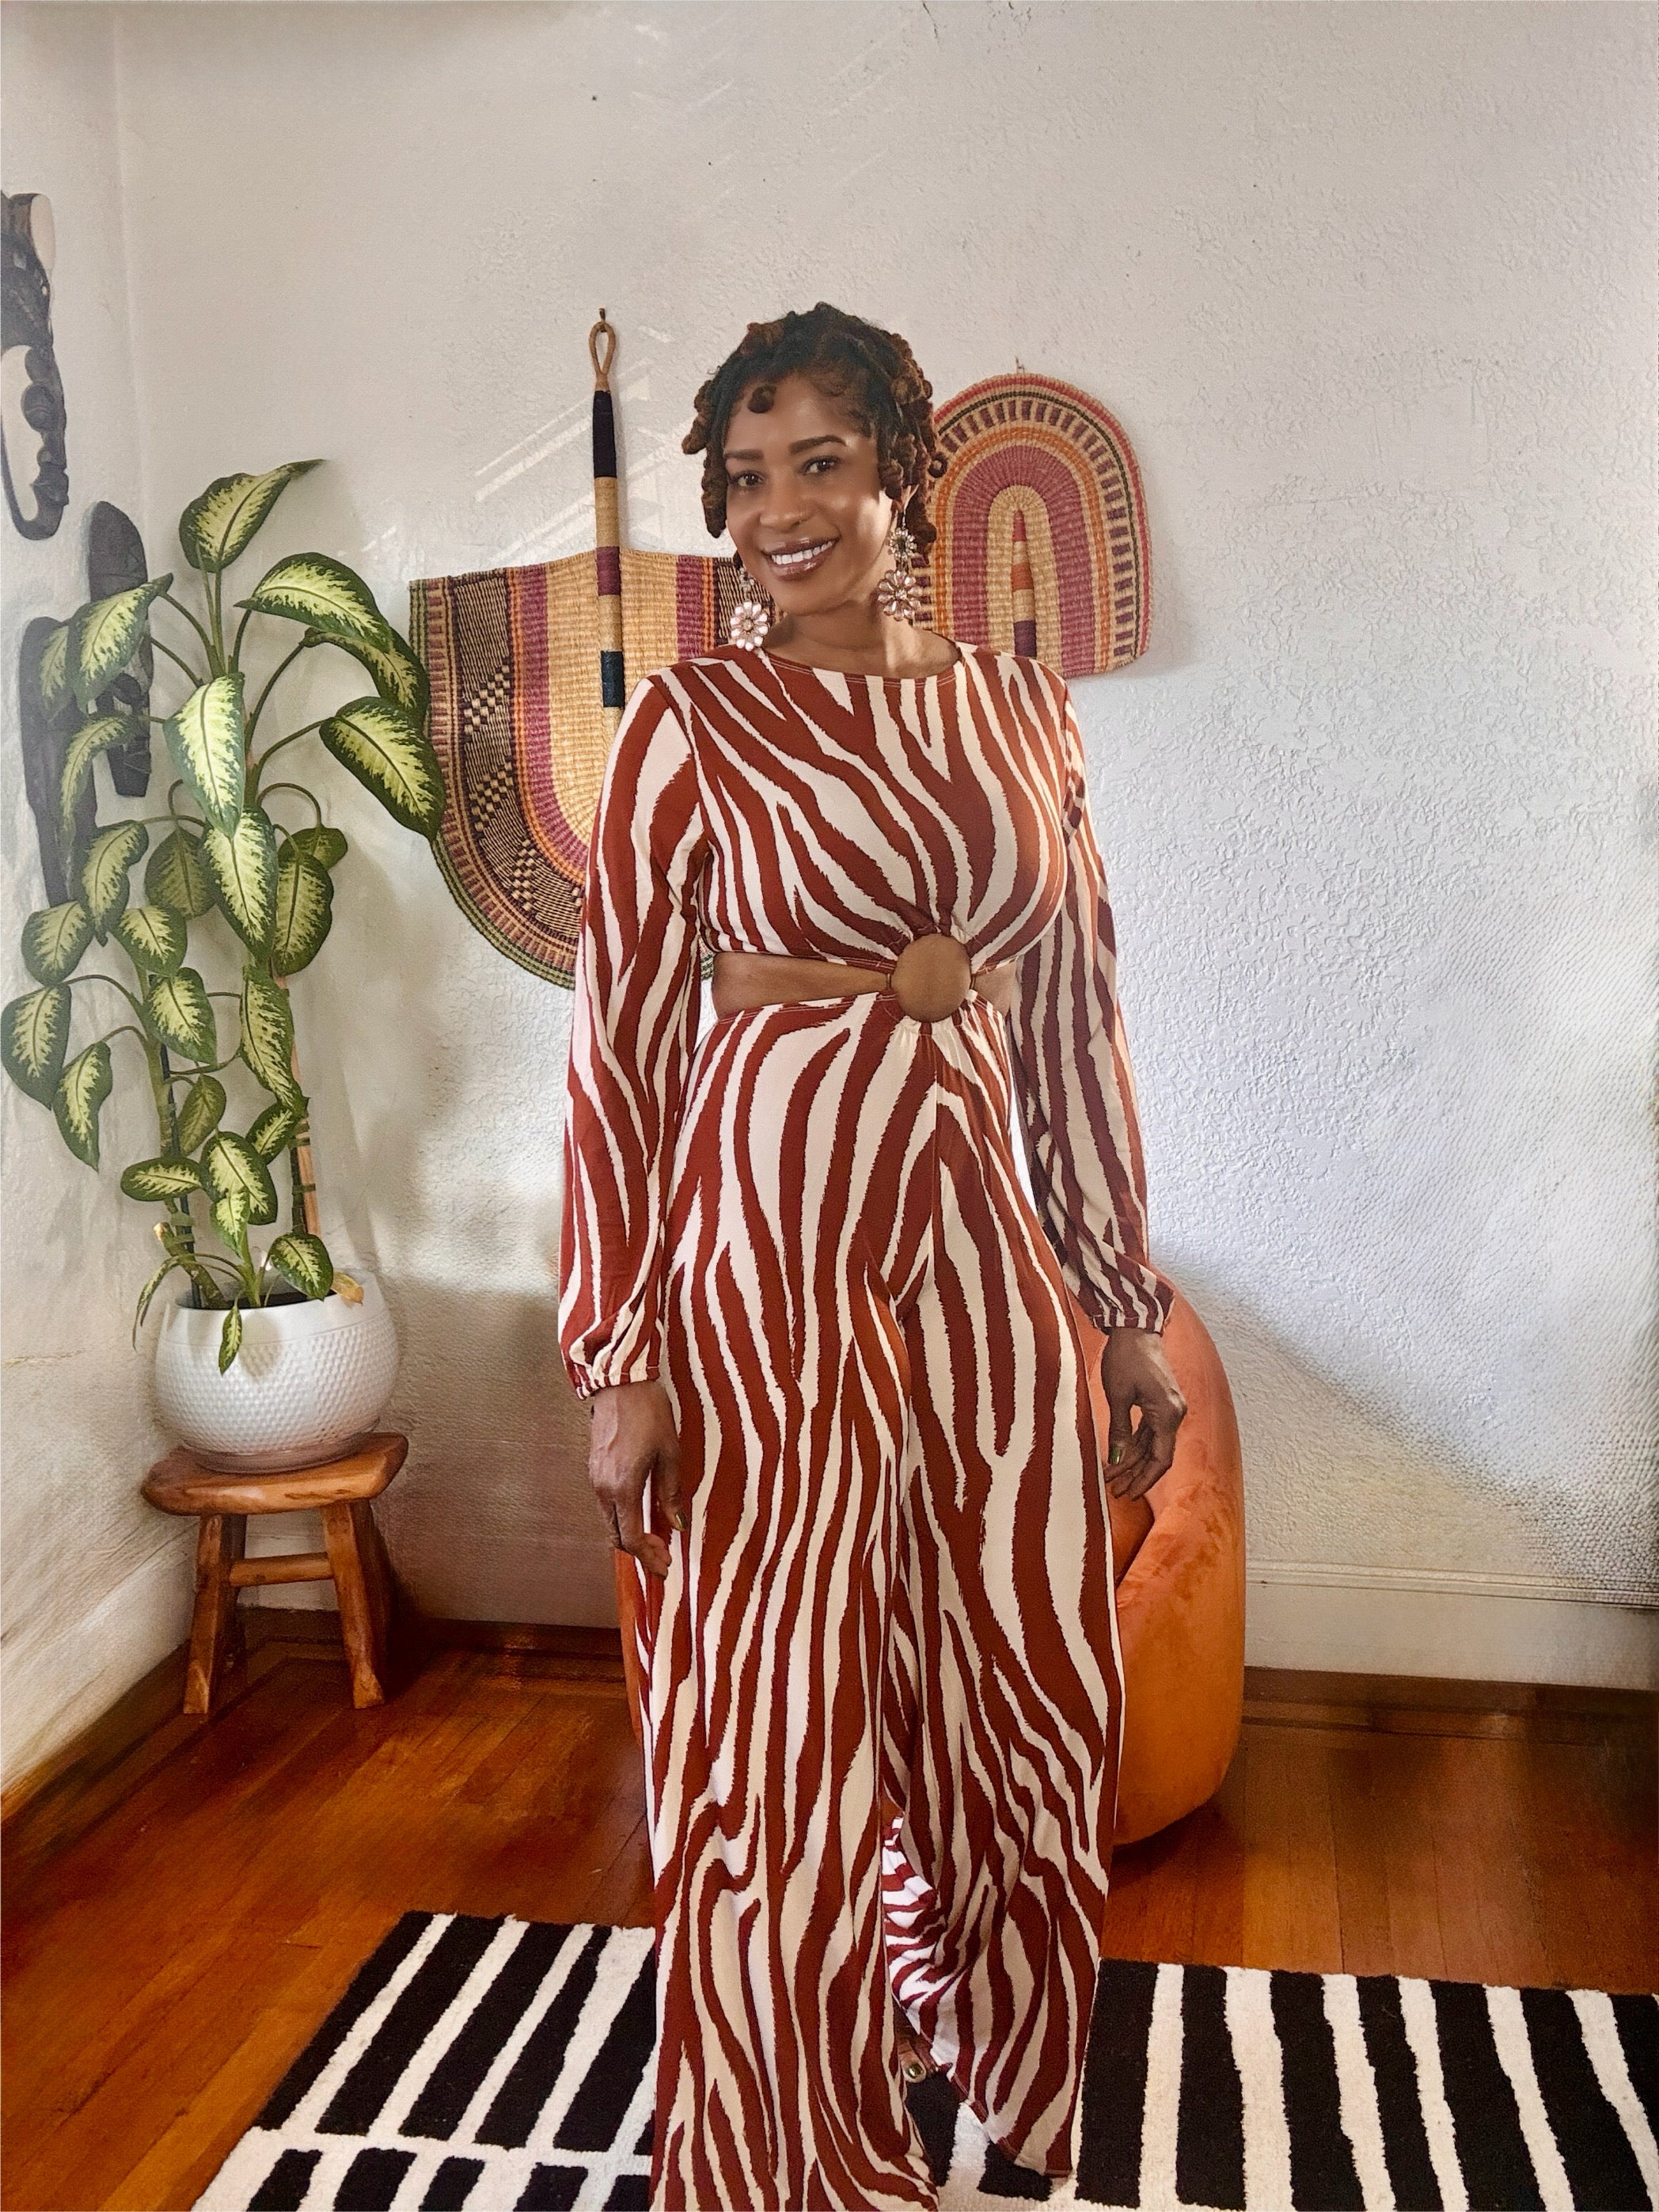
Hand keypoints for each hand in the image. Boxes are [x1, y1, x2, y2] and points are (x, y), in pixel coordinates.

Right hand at [587, 1378, 685, 1579]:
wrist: (621, 1383)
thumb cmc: (649, 1413)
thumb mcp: (670, 1453)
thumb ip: (671, 1491)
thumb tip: (677, 1524)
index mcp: (623, 1487)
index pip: (631, 1537)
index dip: (648, 1557)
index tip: (665, 1567)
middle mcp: (603, 1487)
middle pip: (616, 1535)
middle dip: (639, 1552)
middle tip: (662, 1558)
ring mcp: (595, 1478)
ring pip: (609, 1521)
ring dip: (630, 1535)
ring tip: (655, 1540)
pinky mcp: (594, 1468)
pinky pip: (606, 1504)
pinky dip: (622, 1517)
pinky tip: (641, 1515)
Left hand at [1101, 1328, 1186, 1500]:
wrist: (1135, 1329)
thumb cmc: (1126, 1358)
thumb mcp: (1117, 1395)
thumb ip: (1119, 1430)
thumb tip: (1117, 1461)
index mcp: (1167, 1414)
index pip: (1160, 1459)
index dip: (1145, 1480)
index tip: (1129, 1494)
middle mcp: (1174, 1414)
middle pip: (1157, 1455)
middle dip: (1136, 1474)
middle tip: (1115, 1491)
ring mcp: (1169, 1408)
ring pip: (1152, 1444)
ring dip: (1133, 1461)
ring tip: (1112, 1478)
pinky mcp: (1161, 1402)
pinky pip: (1150, 1431)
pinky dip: (1135, 1444)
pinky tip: (1121, 1457)